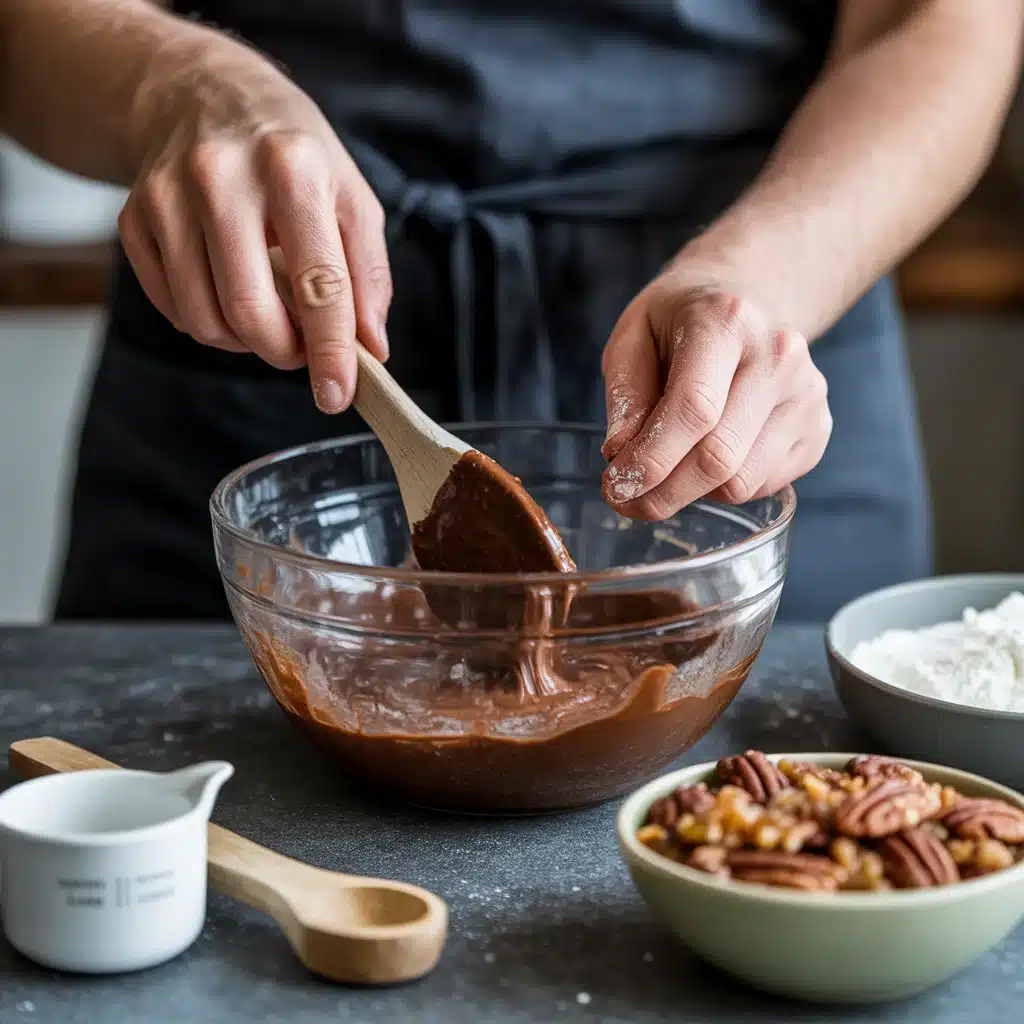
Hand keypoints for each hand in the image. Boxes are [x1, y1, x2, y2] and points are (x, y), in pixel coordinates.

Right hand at [119, 42, 389, 411]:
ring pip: (207, 321)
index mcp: (292, 169)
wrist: (202, 94)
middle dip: (284, 352)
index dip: (331, 351)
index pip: (318, 284)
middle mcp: (221, 178)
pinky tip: (228, 291)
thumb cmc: (291, 156)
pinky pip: (175, 309)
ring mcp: (167, 198)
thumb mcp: (350, 198)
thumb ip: (369, 275)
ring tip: (269, 312)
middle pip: (252, 313)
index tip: (338, 395)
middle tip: (302, 348)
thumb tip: (370, 348)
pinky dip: (209, 322)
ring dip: (246, 342)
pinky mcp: (133, 219)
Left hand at [600, 270, 831, 518]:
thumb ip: (625, 396)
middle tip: (626, 502)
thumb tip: (622, 454)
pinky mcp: (818, 428)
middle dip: (663, 493)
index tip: (615, 488)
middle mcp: (778, 355)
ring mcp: (807, 394)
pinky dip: (723, 488)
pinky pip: (763, 486)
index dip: (652, 460)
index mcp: (727, 321)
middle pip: (719, 456)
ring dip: (691, 493)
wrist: (747, 298)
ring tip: (666, 469)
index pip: (694, 408)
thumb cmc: (680, 322)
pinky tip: (706, 456)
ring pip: (741, 482)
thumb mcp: (633, 338)